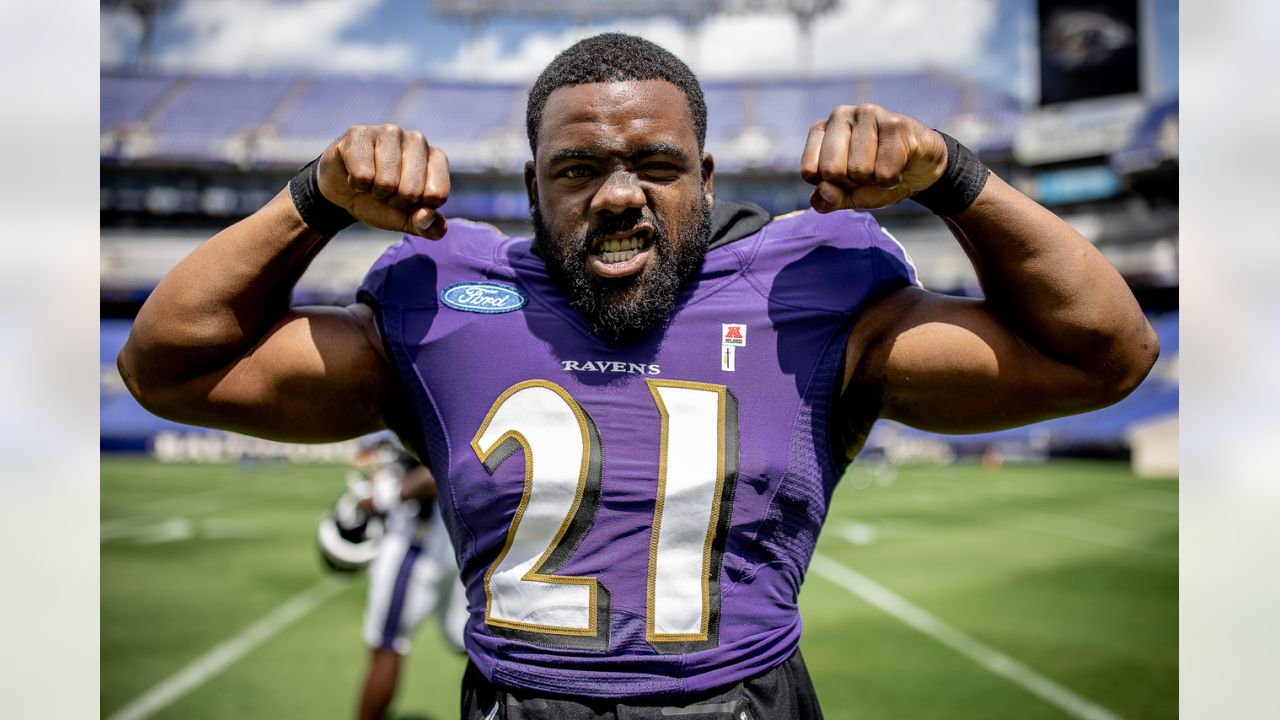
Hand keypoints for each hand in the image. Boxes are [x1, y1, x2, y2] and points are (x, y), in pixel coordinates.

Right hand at [316, 124, 450, 237]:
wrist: (345, 191)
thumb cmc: (382, 201)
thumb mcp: (408, 219)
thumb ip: (428, 227)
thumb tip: (426, 217)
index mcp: (436, 158)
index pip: (437, 195)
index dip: (417, 208)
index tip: (407, 200)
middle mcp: (417, 140)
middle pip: (411, 191)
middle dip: (394, 201)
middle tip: (385, 191)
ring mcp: (389, 133)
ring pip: (386, 182)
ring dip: (375, 191)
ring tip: (371, 182)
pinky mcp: (360, 133)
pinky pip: (362, 174)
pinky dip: (357, 183)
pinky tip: (355, 172)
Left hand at [800, 104, 947, 212]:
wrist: (920, 169)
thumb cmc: (878, 178)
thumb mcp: (849, 195)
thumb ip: (829, 199)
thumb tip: (823, 192)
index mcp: (821, 131)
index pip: (809, 172)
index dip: (831, 186)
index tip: (846, 177)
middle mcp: (840, 115)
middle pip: (831, 170)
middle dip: (852, 183)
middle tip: (868, 173)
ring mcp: (867, 114)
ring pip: (859, 171)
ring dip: (875, 181)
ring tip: (885, 167)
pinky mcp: (895, 123)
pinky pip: (884, 172)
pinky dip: (893, 180)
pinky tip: (900, 165)